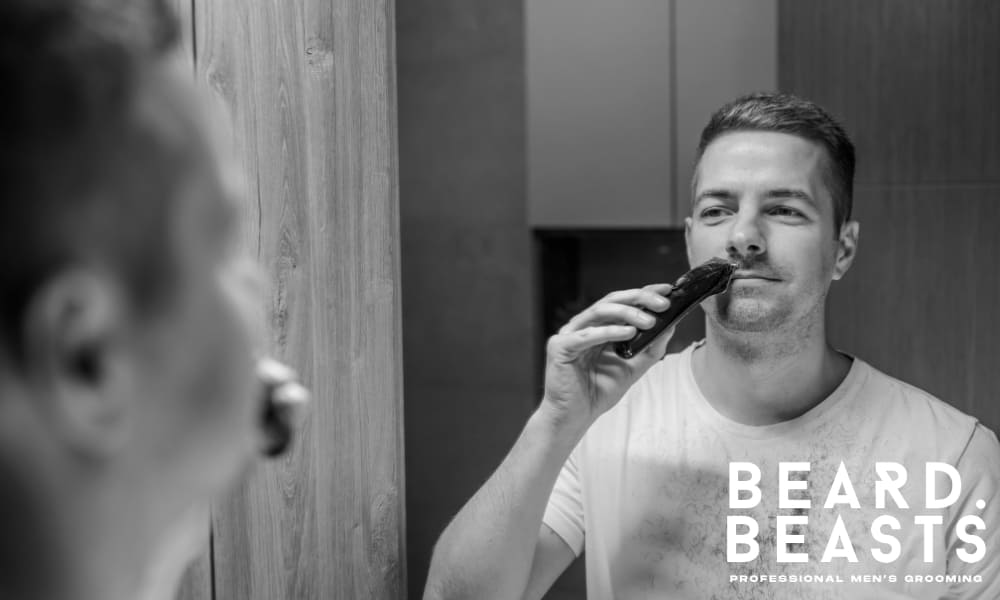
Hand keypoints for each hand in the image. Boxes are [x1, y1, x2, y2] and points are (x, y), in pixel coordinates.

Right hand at [540, 283, 673, 435]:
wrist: (574, 417)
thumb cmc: (598, 392)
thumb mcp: (632, 368)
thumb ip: (649, 348)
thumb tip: (670, 326)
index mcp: (597, 327)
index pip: (621, 302)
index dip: (643, 293)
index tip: (667, 291)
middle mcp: (582, 325)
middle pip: (611, 301)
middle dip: (639, 299)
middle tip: (662, 304)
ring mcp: (569, 334)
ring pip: (599, 312)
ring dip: (627, 313)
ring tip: (649, 321)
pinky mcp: (560, 347)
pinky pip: (586, 335)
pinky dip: (609, 332)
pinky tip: (629, 333)